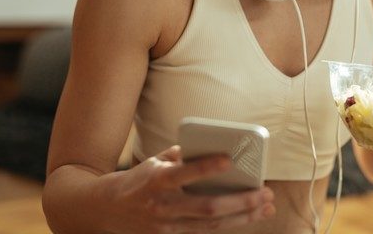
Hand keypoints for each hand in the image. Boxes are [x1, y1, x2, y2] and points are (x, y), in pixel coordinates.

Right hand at [107, 145, 275, 233]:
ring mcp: (168, 225)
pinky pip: (206, 232)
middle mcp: (164, 205)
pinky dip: (229, 224)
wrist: (106, 210)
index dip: (207, 167)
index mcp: (158, 180)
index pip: (185, 173)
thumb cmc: (139, 179)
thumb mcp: (156, 161)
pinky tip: (248, 217)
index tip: (230, 160)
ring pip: (212, 225)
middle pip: (208, 208)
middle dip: (241, 202)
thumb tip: (214, 147)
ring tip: (266, 207)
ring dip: (243, 217)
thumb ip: (182, 155)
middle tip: (266, 192)